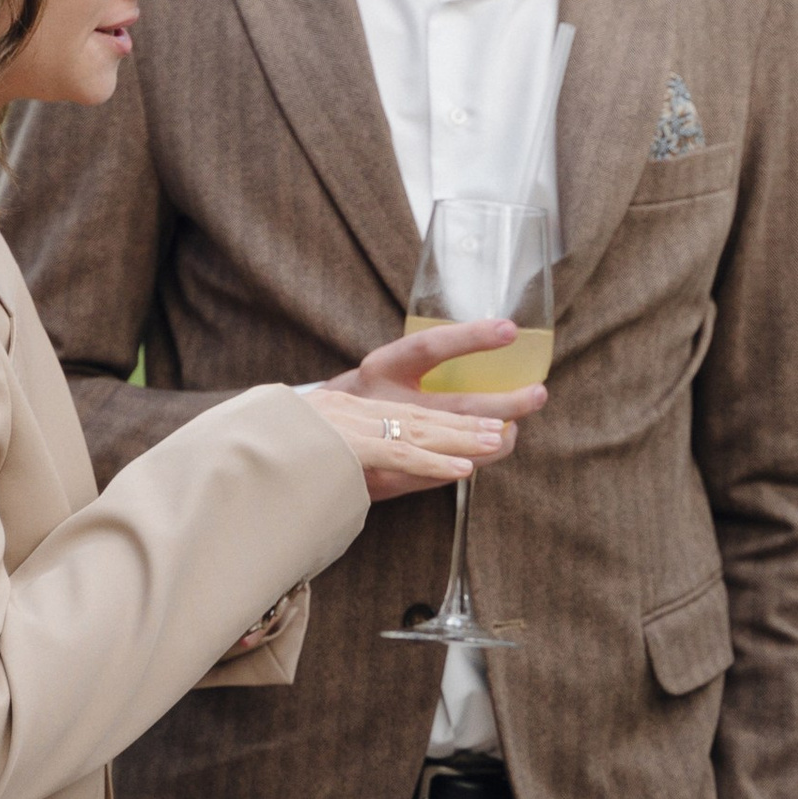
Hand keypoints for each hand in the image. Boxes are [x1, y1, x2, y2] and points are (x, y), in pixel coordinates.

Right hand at [304, 341, 530, 503]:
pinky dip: (437, 464)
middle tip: (534, 396)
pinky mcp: (357, 458)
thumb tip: (437, 412)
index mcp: (374, 374)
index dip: (470, 337)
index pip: (428, 348)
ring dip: (475, 437)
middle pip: (444, 400)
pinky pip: (405, 460)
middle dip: (495, 402)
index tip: (508, 329)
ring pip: (431, 431)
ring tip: (509, 434)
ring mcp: (365, 428)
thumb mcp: (347, 404)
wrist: (263, 445)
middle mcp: (371, 396)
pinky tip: (465, 468)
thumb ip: (385, 406)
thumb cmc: (309, 428)